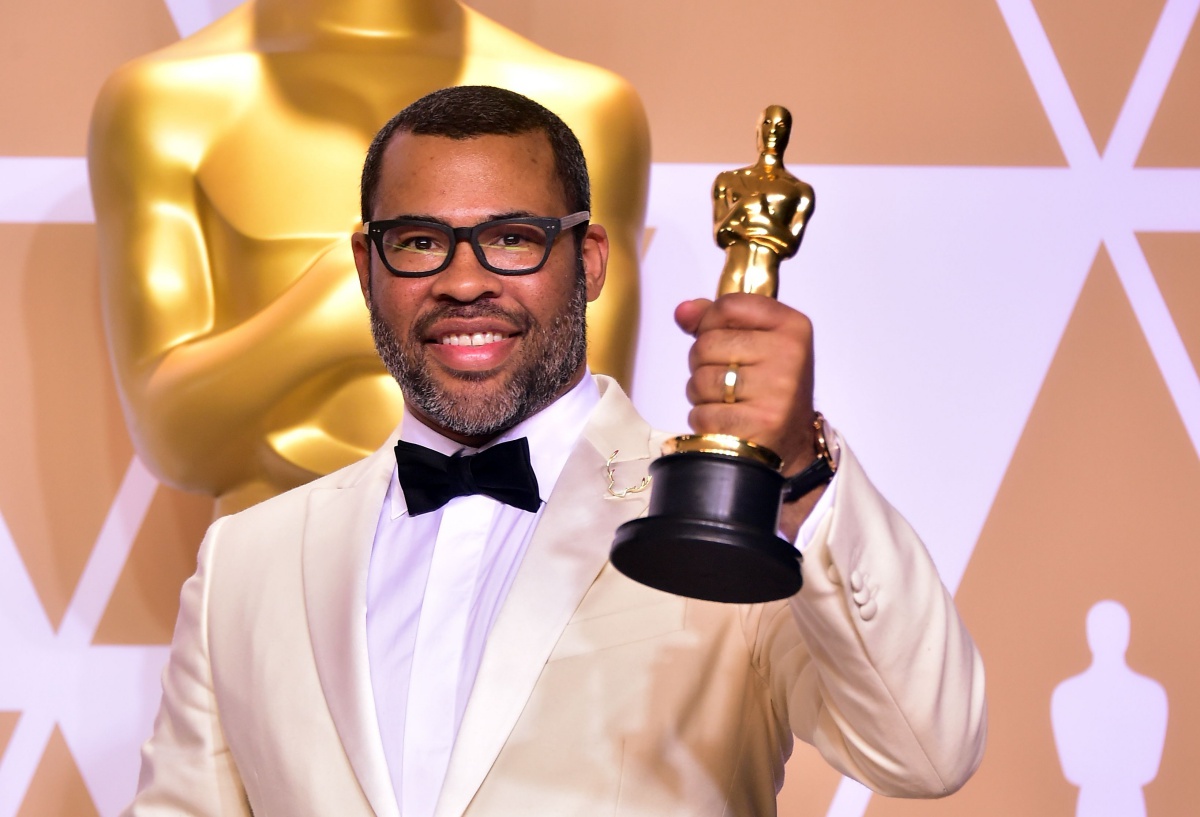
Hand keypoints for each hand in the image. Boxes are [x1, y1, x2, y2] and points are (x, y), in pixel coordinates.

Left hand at [674, 293, 816, 476]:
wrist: (789, 441)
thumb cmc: (767, 386)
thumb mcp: (754, 342)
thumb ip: (716, 320)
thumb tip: (682, 311)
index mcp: (792, 326)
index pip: (729, 305)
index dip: (710, 322)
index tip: (722, 340)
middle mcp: (789, 354)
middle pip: (706, 343)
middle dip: (703, 363)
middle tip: (727, 379)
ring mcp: (776, 390)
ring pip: (700, 379)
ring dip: (701, 394)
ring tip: (727, 401)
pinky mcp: (759, 423)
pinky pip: (702, 413)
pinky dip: (704, 420)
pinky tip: (726, 421)